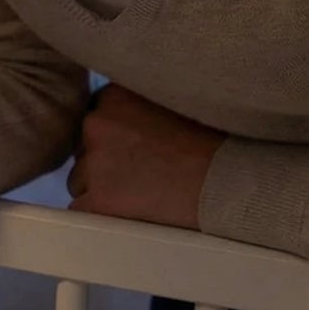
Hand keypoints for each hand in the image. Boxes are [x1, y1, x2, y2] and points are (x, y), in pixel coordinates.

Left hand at [67, 85, 223, 229]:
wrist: (229, 183)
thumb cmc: (213, 143)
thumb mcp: (171, 104)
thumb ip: (137, 106)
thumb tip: (123, 115)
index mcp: (114, 97)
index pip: (94, 115)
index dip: (112, 133)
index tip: (132, 145)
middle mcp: (96, 125)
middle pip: (83, 146)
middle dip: (103, 159)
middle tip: (139, 170)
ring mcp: (93, 164)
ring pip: (79, 179)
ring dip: (99, 186)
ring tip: (139, 192)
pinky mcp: (95, 201)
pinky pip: (81, 208)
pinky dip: (99, 211)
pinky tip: (129, 211)